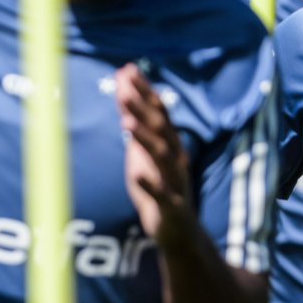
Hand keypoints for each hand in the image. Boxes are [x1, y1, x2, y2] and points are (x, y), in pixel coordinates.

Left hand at [115, 63, 192, 249]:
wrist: (179, 232)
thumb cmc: (159, 190)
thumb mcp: (143, 156)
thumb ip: (136, 127)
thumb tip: (123, 93)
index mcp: (171, 144)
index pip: (159, 111)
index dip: (144, 91)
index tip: (128, 70)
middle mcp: (176, 157)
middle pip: (161, 128)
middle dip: (143, 107)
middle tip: (125, 87)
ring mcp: (175, 181)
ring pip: (162, 155)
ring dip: (145, 138)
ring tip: (127, 122)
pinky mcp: (171, 206)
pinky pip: (161, 193)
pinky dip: (150, 183)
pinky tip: (136, 174)